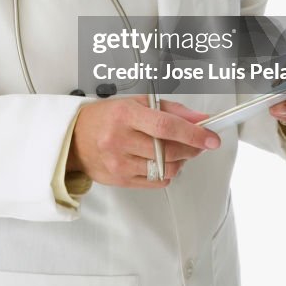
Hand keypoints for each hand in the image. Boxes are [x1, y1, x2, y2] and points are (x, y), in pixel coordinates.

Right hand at [68, 95, 221, 187]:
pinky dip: (168, 173)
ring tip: (178, 150)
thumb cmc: (106, 117)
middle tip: (199, 142)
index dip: (193, 133)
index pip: (166, 126)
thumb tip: (199, 119)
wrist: (75, 138)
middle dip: (192, 147)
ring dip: (181, 161)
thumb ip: (171, 110)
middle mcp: (120, 139)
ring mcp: (120, 163)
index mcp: (126, 115)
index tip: (210, 137)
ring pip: (166, 169)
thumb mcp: (137, 103)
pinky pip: (157, 182)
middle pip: (169, 150)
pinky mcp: (120, 180)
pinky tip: (163, 161)